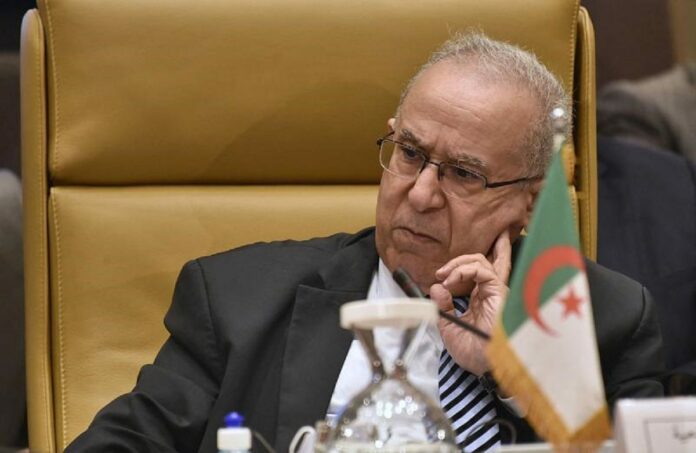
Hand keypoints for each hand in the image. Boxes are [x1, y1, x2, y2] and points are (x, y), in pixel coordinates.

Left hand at [429, 230, 511, 375]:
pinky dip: (463, 271)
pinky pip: (482, 270)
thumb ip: (443, 307)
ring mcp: (495, 292)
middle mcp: (490, 294)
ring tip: (442, 275)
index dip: (455, 269)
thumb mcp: (450, 327)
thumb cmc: (473, 353)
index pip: (475, 274)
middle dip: (464, 257)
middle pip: (484, 262)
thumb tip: (436, 287)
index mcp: (480, 301)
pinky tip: (450, 282)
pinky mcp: (498, 292)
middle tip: (440, 270)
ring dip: (458, 263)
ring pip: (481, 262)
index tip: (437, 278)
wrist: (484, 367)